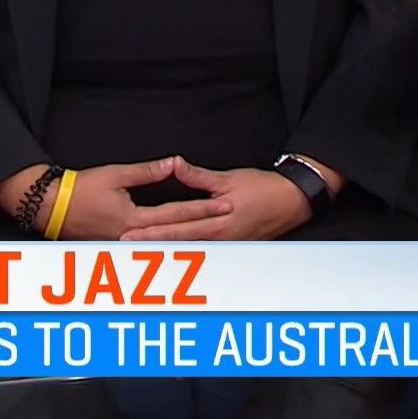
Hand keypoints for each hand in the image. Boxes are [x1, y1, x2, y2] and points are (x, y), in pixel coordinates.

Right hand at [0, 158, 233, 240]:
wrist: (50, 208)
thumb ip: (147, 172)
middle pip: (176, 235)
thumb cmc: (80, 189)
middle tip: (229, 218)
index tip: (224, 203)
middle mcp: (131, 239)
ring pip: (164, 246)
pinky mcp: (118, 249)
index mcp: (132, 220)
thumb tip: (173, 163)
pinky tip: (185, 244)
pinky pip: (150, 248)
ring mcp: (124, 247)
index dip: (202, 208)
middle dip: (205, 227)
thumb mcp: (115, 175)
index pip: (176, 214)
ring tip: (217, 235)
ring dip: (190, 240)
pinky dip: (169, 246)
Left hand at [118, 159, 310, 240]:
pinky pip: (204, 252)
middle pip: (178, 244)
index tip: (129, 234)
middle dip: (150, 247)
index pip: (175, 228)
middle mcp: (218, 240)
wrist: (292, 202)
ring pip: (190, 251)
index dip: (150, 232)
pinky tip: (171, 254)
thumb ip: (198, 177)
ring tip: (139, 253)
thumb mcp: (228, 178)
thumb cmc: (263, 189)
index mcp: (215, 223)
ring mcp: (226, 246)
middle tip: (125, 247)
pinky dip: (186, 253)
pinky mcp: (233, 246)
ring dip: (165, 253)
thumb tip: (175, 164)